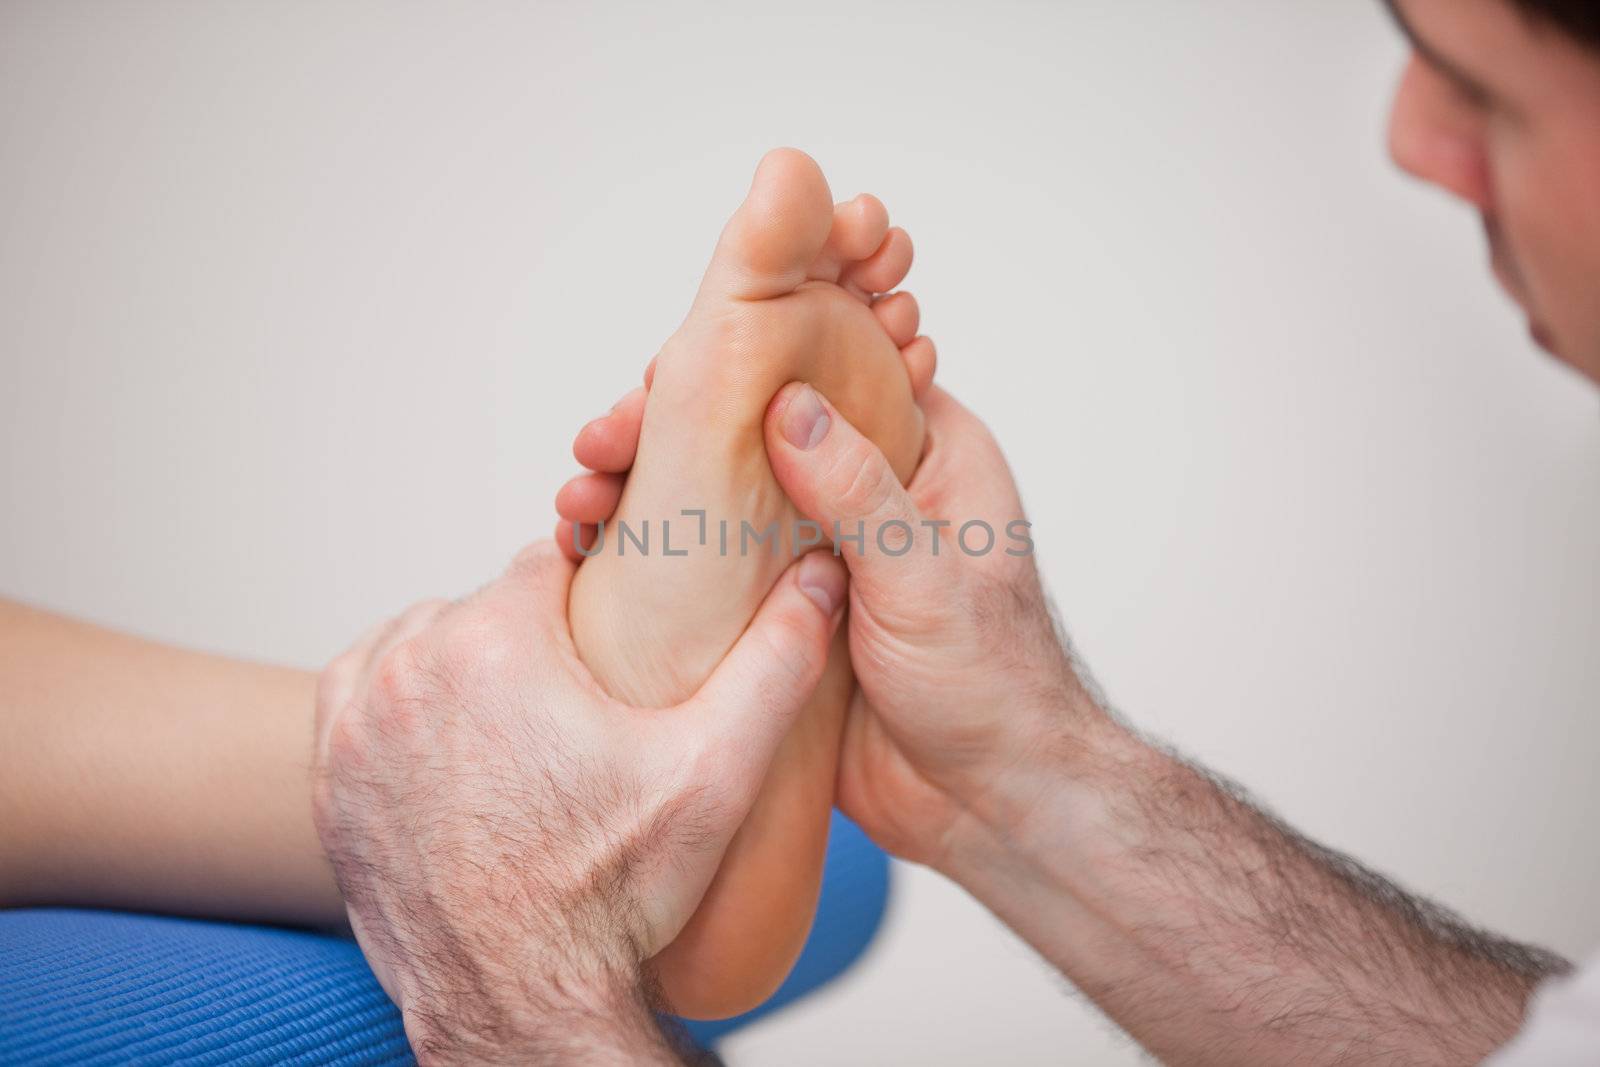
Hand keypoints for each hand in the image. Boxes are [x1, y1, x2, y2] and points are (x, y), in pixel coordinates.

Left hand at [311, 542, 846, 1061]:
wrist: (517, 1003)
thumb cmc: (607, 897)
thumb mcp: (715, 773)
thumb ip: (775, 661)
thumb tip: (820, 577)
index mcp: (495, 644)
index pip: (547, 560)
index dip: (591, 585)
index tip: (617, 621)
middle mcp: (410, 669)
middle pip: (484, 604)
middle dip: (532, 632)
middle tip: (582, 689)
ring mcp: (358, 725)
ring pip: (419, 639)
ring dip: (462, 656)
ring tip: (522, 709)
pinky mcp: (331, 775)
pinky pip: (358, 688)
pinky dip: (397, 691)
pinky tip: (448, 723)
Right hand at [556, 384, 1104, 873]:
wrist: (987, 802)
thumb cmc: (994, 683)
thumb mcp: (928, 576)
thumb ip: (858, 491)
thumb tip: (786, 404)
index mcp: (924, 452)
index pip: (822, 373)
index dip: (741, 363)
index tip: (667, 376)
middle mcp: (864, 488)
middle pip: (749, 427)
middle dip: (666, 429)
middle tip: (600, 443)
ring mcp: (813, 549)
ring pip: (717, 494)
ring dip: (644, 489)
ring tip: (577, 501)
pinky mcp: (777, 610)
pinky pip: (706, 567)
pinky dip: (651, 554)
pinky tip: (590, 554)